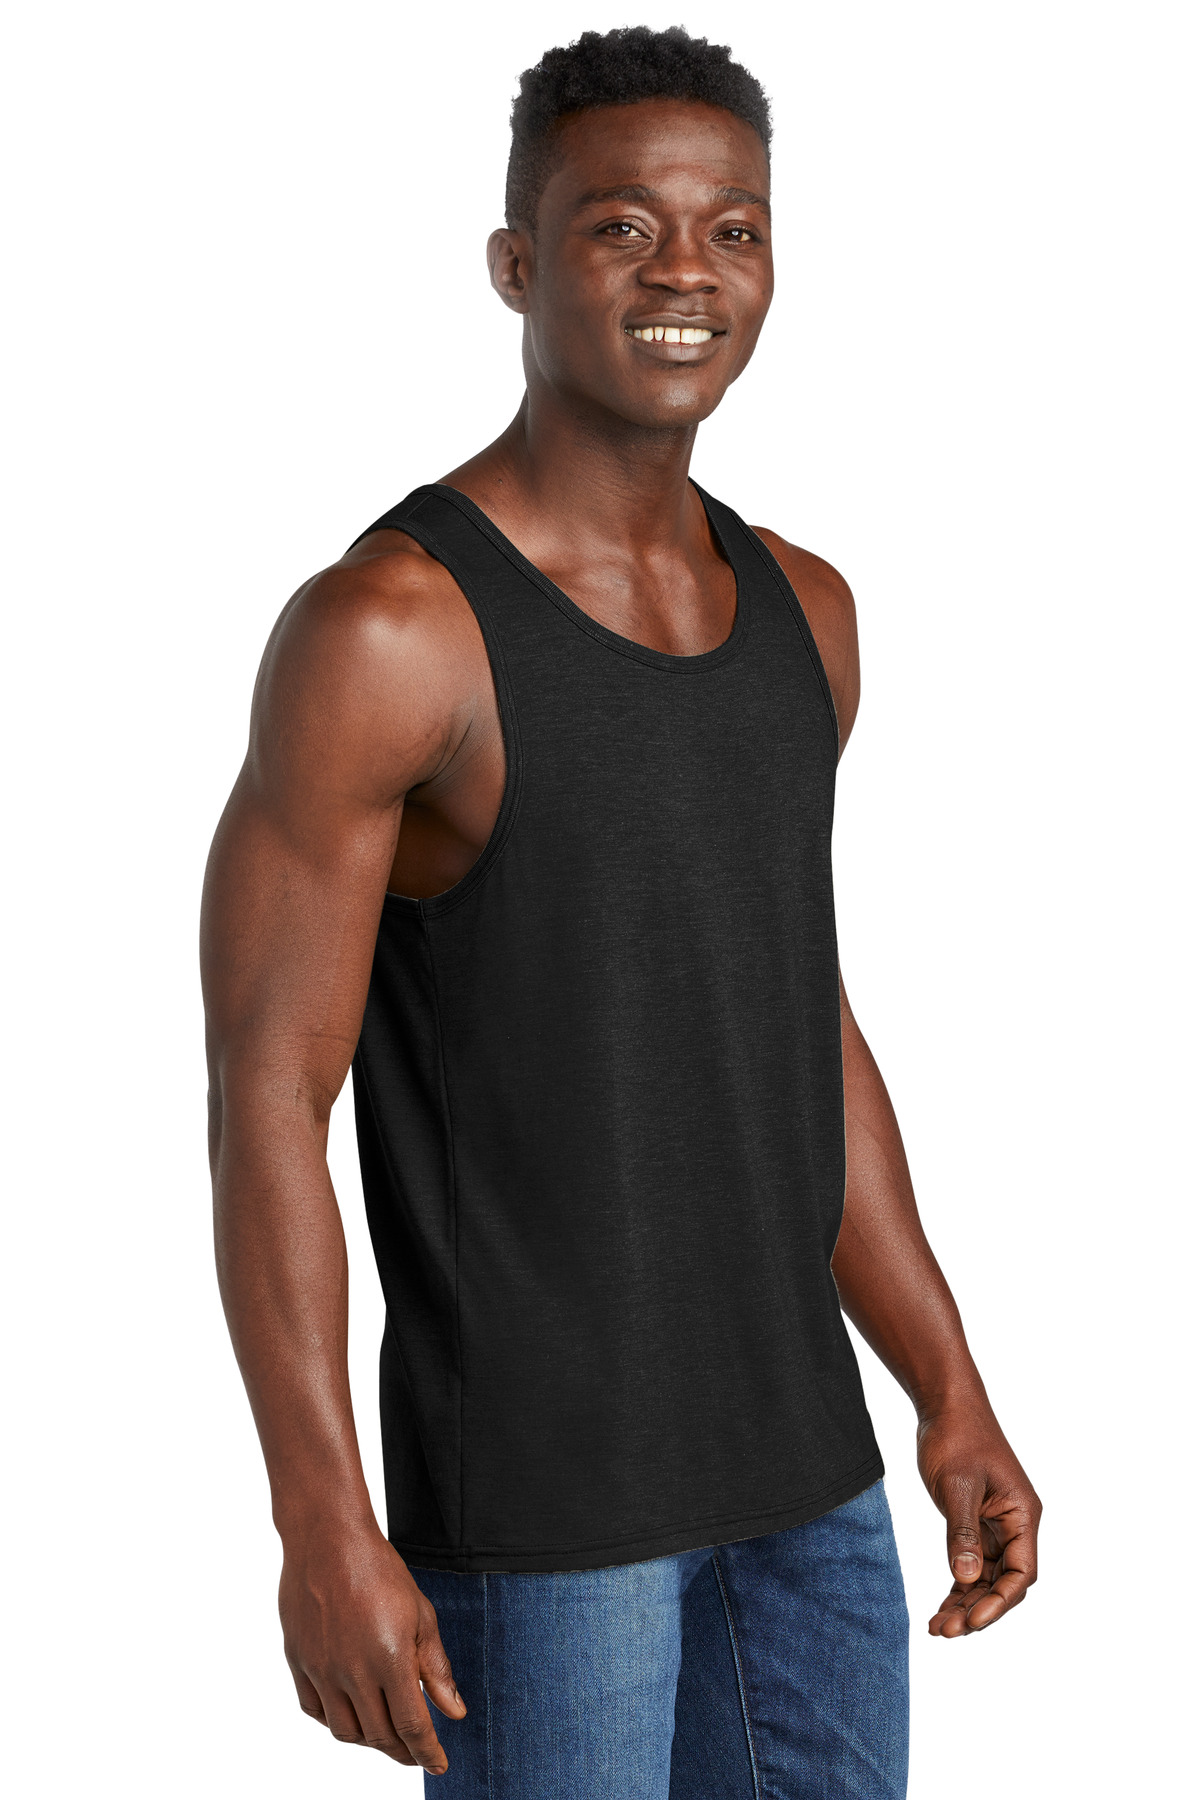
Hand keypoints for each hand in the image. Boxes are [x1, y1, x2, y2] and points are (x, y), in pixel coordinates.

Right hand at [279, 1523, 465, 1771]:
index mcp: (390, 1660)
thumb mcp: (421, 1615)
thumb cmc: (380, 1571)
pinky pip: (316, 1711)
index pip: (412, 1727)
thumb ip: (436, 1669)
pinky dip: (335, 1722)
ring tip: (386, 1735)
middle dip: (402, 1752)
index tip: (439, 1764)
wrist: (328, 1539)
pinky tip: (351, 1714)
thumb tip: (454, 1713)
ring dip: (370, 1742)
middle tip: (416, 1753)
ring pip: (346, 1731)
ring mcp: (321, 1670)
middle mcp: (352, 1672)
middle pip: (379, 1736)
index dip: (427, 1752)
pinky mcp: (298, 1662)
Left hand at [917, 1400, 1040, 1636]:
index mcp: (1022, 1515)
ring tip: (938, 1628)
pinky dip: (959, 1585)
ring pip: (987, 1578)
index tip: (972, 1622)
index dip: (999, 1603)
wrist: (946, 1406)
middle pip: (1004, 1583)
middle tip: (945, 1631)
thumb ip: (963, 1533)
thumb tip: (968, 1579)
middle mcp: (1015, 1526)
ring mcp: (997, 1526)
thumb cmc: (957, 1437)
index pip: (1021, 1573)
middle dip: (977, 1610)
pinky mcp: (977, 1523)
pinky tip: (940, 1607)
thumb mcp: (957, 1486)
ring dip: (965, 1603)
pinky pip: (973, 1564)